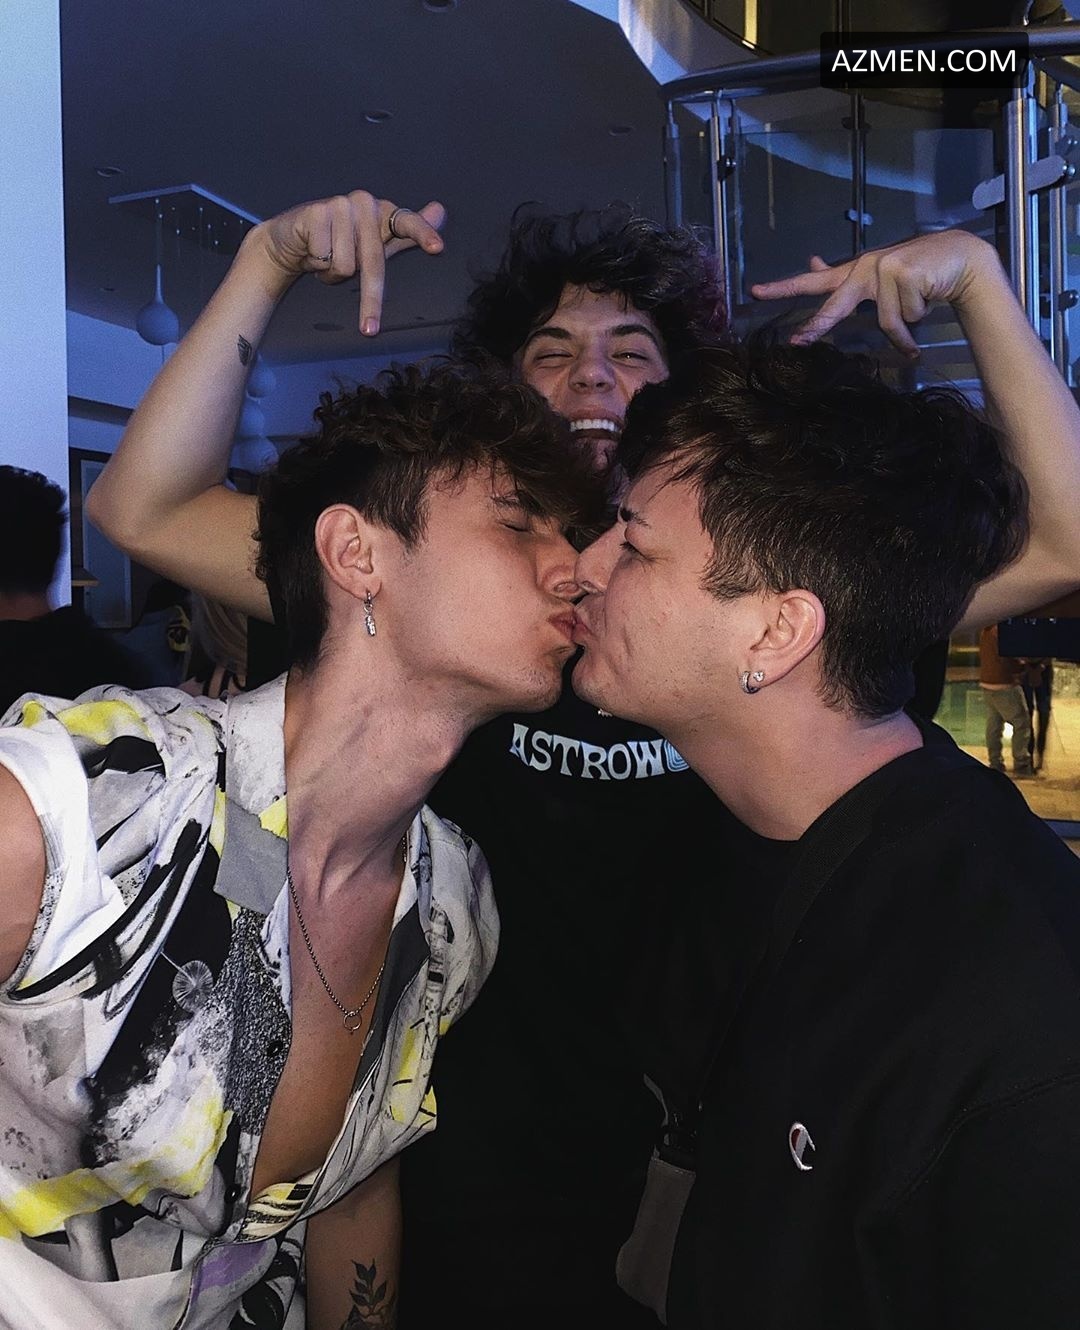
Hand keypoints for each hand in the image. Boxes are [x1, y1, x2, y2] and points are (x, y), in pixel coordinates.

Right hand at [255, 189, 445, 335]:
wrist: (292, 240)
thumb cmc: (339, 244)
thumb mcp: (376, 244)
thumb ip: (408, 232)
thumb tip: (440, 210)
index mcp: (383, 211)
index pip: (408, 223)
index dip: (423, 235)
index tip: (438, 248)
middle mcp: (364, 203)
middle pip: (374, 261)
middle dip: (370, 300)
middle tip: (369, 329)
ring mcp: (340, 204)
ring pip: (347, 265)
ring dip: (333, 273)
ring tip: (326, 258)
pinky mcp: (316, 212)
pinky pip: (326, 259)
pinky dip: (318, 265)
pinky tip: (312, 251)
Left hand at [750, 229, 996, 356]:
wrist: (959, 259)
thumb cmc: (918, 273)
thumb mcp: (878, 276)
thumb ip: (844, 277)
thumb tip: (811, 259)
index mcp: (855, 272)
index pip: (814, 281)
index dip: (785, 287)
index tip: (756, 292)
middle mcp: (864, 268)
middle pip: (835, 306)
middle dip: (817, 326)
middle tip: (797, 341)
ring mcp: (883, 269)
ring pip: (886, 322)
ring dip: (906, 329)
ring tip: (919, 310)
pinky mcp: (903, 273)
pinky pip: (906, 316)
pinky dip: (920, 318)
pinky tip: (929, 296)